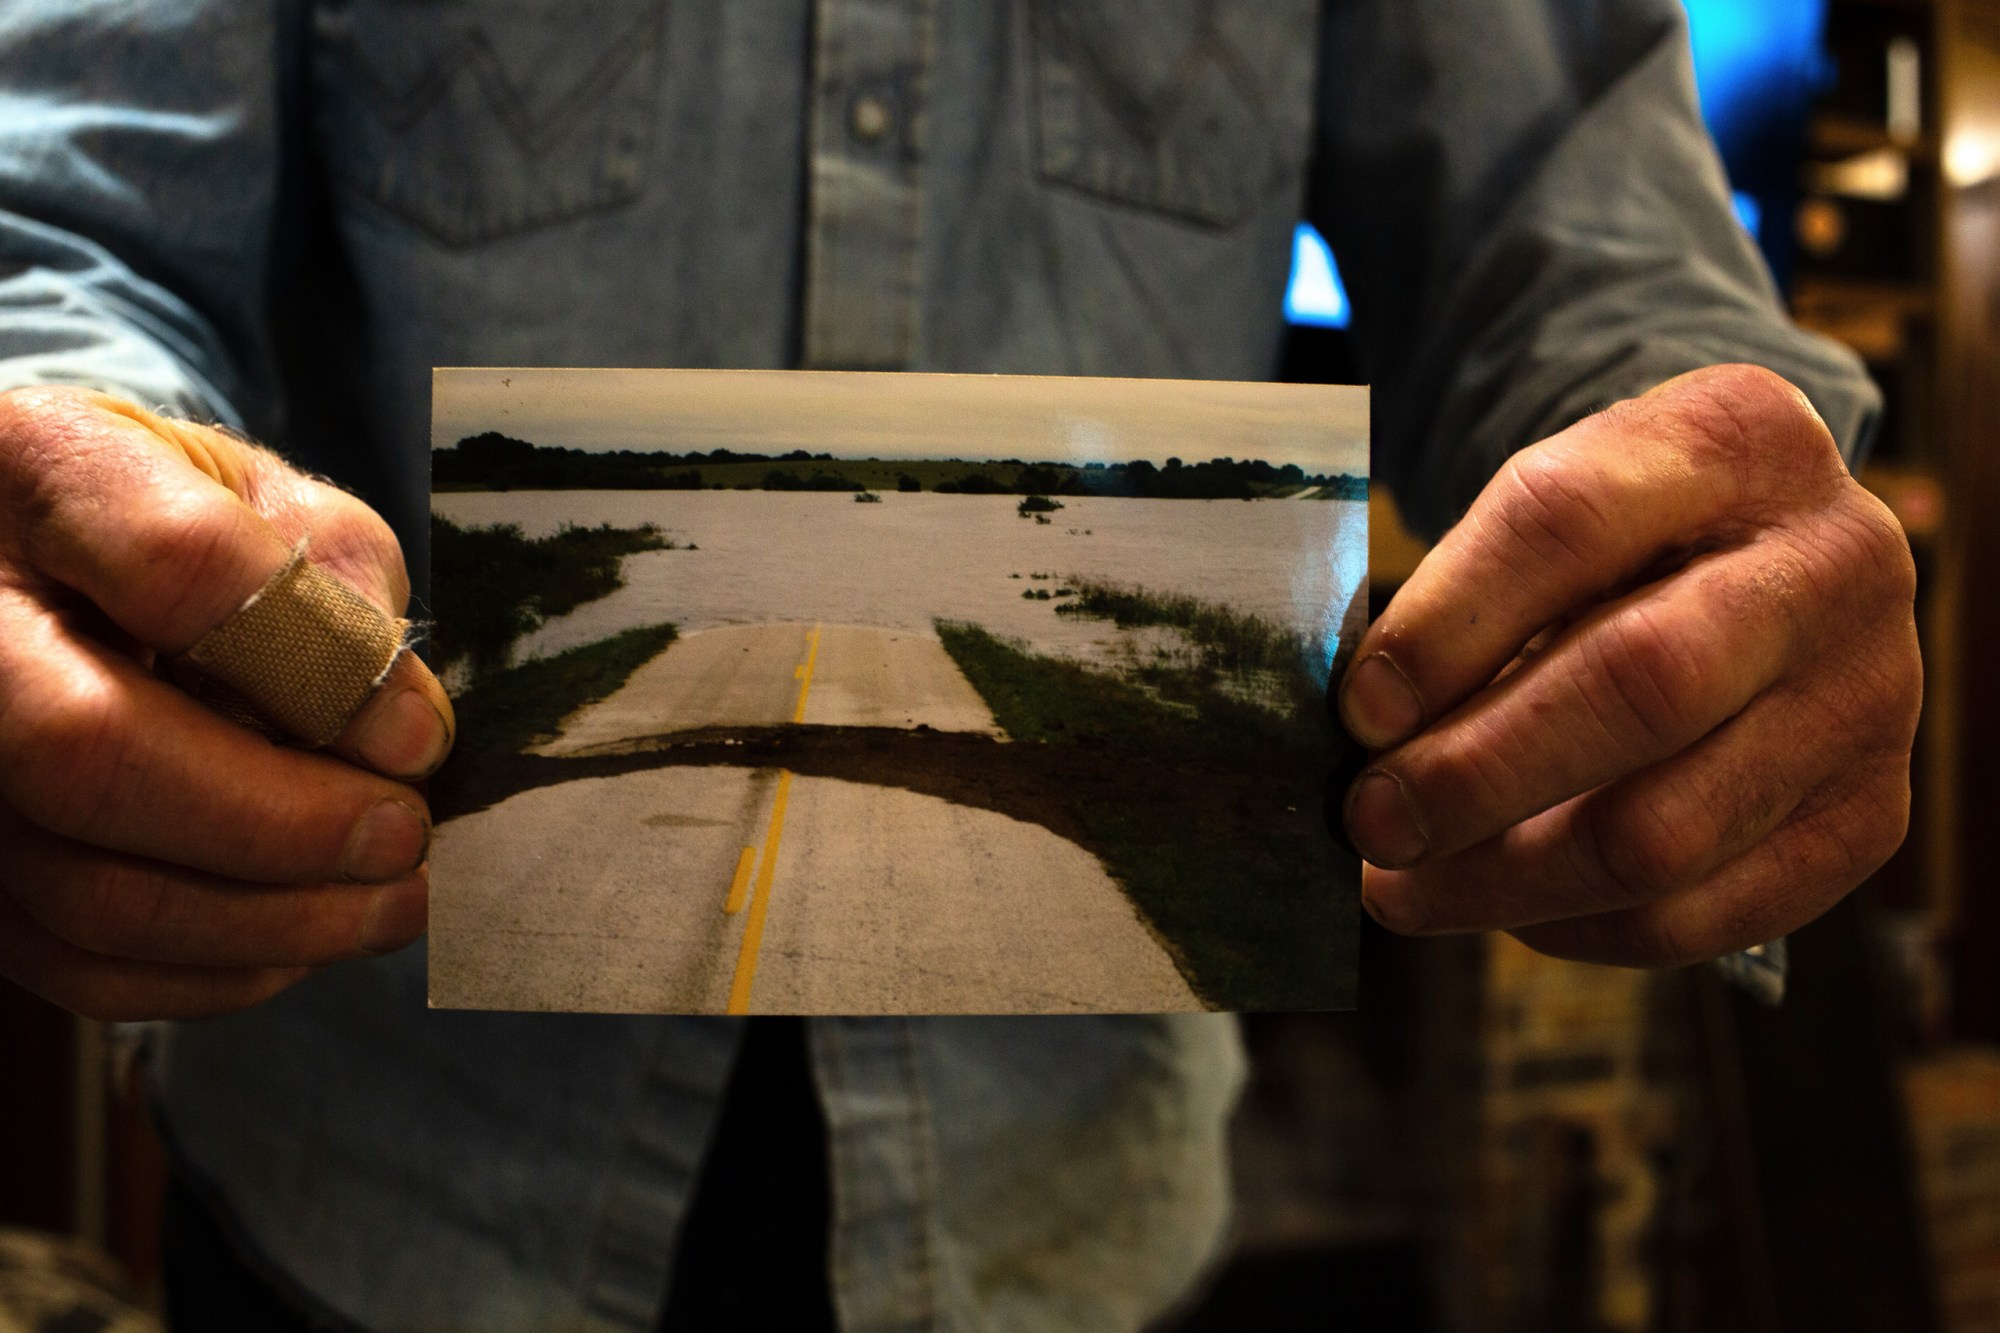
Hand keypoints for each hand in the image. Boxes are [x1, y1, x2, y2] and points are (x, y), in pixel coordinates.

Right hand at [0, 386, 453, 1018]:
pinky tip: (303, 935)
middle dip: (284, 824)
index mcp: (37, 467)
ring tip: (392, 902)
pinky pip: (76, 965)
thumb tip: (400, 719)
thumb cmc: (172, 521)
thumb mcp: (262, 495)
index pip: (177, 568)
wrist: (38, 564)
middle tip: (405, 839)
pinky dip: (215, 971)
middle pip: (93, 753)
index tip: (421, 737)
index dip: (322, 668)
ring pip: (88, 888)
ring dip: (274, 920)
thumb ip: (336, 572)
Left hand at [1337, 365, 1920, 965]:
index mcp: (1735, 439)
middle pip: (1641, 683)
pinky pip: (1701, 915)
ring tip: (1403, 885)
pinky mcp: (1871, 817)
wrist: (1766, 564)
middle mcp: (1833, 561)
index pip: (1569, 521)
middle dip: (1475, 773)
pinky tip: (1505, 906)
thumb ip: (1467, 603)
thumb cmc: (1620, 544)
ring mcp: (1870, 696)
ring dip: (1503, 878)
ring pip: (1666, 831)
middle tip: (1369, 822)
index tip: (1359, 710)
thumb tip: (1365, 736)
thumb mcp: (1553, 512)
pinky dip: (1576, 927)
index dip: (1449, 625)